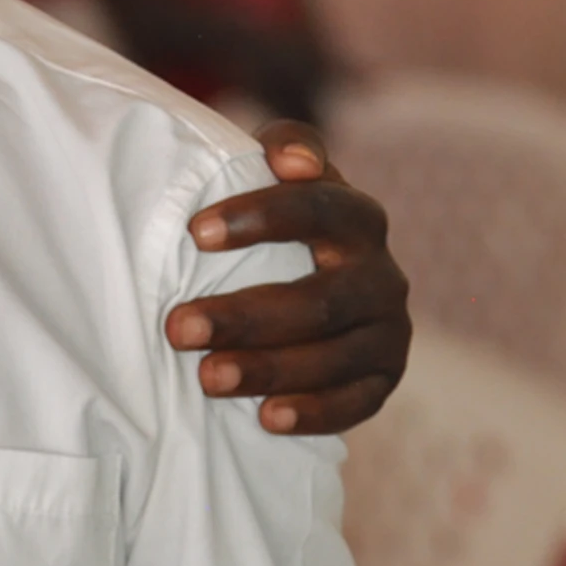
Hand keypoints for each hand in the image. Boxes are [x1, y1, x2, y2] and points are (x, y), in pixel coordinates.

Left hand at [164, 121, 409, 434]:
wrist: (317, 275)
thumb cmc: (276, 220)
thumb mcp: (278, 173)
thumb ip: (286, 147)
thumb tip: (289, 158)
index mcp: (358, 218)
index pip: (319, 209)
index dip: (261, 217)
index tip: (194, 232)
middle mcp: (383, 275)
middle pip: (320, 299)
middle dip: (244, 316)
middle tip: (177, 327)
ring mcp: (389, 331)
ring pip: (334, 356)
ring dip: (268, 368)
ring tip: (205, 378)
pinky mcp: (385, 380)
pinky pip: (357, 403)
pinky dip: (313, 412)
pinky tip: (267, 419)